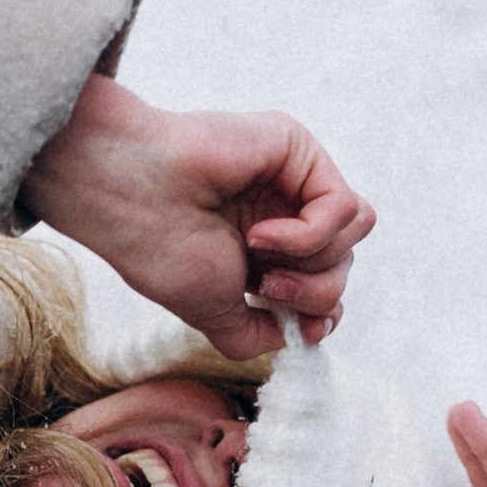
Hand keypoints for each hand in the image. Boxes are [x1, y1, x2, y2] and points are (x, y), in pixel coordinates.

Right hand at [19, 75, 375, 360]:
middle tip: (263, 289)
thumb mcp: (216, 314)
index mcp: (261, 248)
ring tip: (261, 259)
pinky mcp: (299, 150)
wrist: (131, 200)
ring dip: (313, 262)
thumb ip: (259, 334)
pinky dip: (307, 235)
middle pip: (344, 262)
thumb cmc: (160, 250)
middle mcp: (280, 211)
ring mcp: (291, 179)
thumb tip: (299, 335)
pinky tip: (260, 234)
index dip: (325, 310)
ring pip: (355, 233)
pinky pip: (343, 207)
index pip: (325, 280)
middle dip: (314, 292)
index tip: (304, 329)